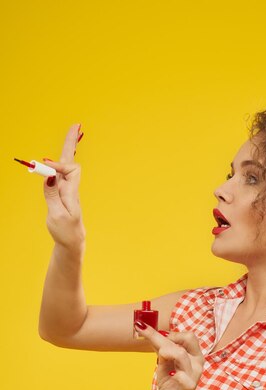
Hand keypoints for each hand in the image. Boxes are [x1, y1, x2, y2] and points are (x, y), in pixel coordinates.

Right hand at [43, 124, 85, 250]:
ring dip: (69, 147)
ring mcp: (66, 189)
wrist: (72, 241)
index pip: (68, 170)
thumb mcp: (57, 215)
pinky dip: (61, 159)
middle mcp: (70, 187)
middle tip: (77, 125)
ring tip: (75, 130)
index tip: (43, 165)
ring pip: (66, 164)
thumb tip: (49, 176)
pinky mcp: (61, 192)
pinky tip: (66, 152)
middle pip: (70, 161)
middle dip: (71, 143)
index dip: (56, 165)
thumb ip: (52, 195)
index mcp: (71, 192)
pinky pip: (61, 172)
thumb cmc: (66, 231)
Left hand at [134, 323, 204, 389]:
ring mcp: (194, 374)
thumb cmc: (170, 384)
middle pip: (186, 338)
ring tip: (160, 357)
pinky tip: (171, 377)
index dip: (171, 332)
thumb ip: (160, 347)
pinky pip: (181, 375)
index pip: (188, 336)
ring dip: (166, 351)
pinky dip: (174, 374)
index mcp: (194, 354)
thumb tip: (145, 329)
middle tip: (151, 342)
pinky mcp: (188, 386)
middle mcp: (197, 362)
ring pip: (180, 353)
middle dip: (164, 338)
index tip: (150, 331)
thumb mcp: (164, 363)